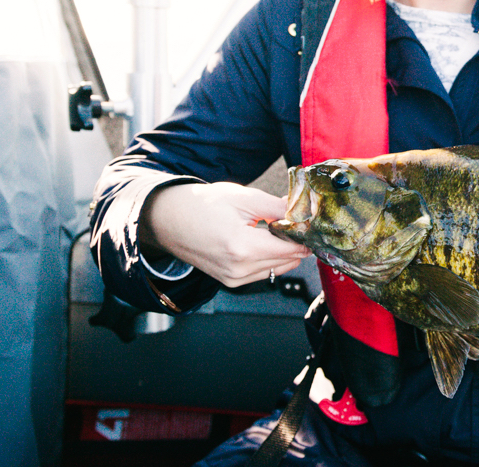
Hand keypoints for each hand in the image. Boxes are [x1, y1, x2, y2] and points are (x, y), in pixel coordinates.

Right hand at [141, 182, 309, 286]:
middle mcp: (239, 269)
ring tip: (274, 228)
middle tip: (294, 220)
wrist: (167, 219)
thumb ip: (279, 207)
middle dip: (296, 241)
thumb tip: (306, 211)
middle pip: (289, 261)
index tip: (311, 222)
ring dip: (284, 251)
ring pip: (279, 268)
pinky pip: (263, 272)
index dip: (306, 235)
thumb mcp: (244, 197)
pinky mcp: (230, 281)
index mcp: (243, 248)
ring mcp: (233, 278)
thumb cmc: (200, 205)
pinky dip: (270, 258)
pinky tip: (262, 239)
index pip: (293, 249)